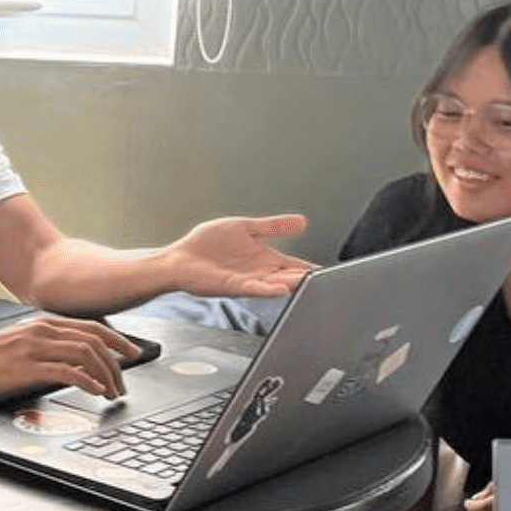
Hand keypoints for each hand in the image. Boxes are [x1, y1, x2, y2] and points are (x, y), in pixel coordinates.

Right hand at [0, 315, 140, 399]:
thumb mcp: (24, 344)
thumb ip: (50, 348)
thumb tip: (77, 363)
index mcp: (45, 324)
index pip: (92, 327)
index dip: (117, 340)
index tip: (133, 354)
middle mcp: (43, 331)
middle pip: (94, 340)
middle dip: (117, 362)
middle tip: (124, 383)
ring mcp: (35, 347)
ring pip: (85, 354)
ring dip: (105, 375)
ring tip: (111, 392)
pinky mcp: (27, 367)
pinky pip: (66, 371)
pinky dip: (87, 381)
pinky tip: (95, 391)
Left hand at [162, 215, 312, 297]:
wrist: (180, 257)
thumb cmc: (206, 244)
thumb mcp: (245, 227)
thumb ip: (273, 226)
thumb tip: (302, 221)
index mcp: (264, 258)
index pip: (294, 265)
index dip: (311, 268)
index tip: (329, 271)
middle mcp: (259, 272)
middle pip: (289, 277)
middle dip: (307, 279)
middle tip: (327, 280)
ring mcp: (247, 281)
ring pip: (275, 284)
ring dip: (291, 285)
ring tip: (309, 284)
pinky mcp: (232, 286)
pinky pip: (254, 289)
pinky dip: (267, 289)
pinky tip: (280, 288)